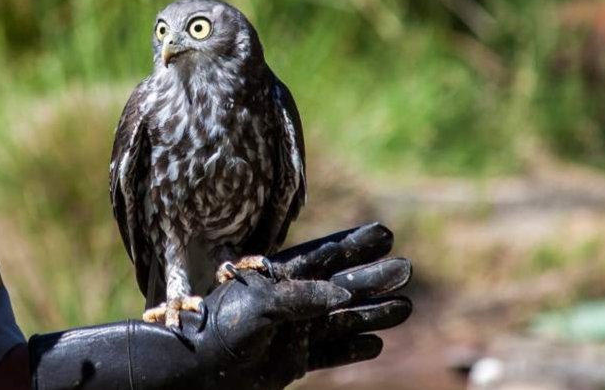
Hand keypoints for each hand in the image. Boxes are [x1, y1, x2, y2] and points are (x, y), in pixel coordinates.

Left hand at [169, 223, 411, 388]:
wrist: (197, 370)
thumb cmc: (222, 328)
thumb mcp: (259, 306)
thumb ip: (298, 297)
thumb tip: (340, 293)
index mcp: (279, 278)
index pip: (324, 256)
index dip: (354, 245)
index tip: (383, 234)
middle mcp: (290, 301)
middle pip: (341, 285)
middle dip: (372, 277)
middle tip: (406, 268)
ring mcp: (293, 330)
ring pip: (341, 319)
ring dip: (372, 313)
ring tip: (405, 306)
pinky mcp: (292, 359)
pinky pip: (330, 352)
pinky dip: (352, 348)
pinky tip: (376, 342)